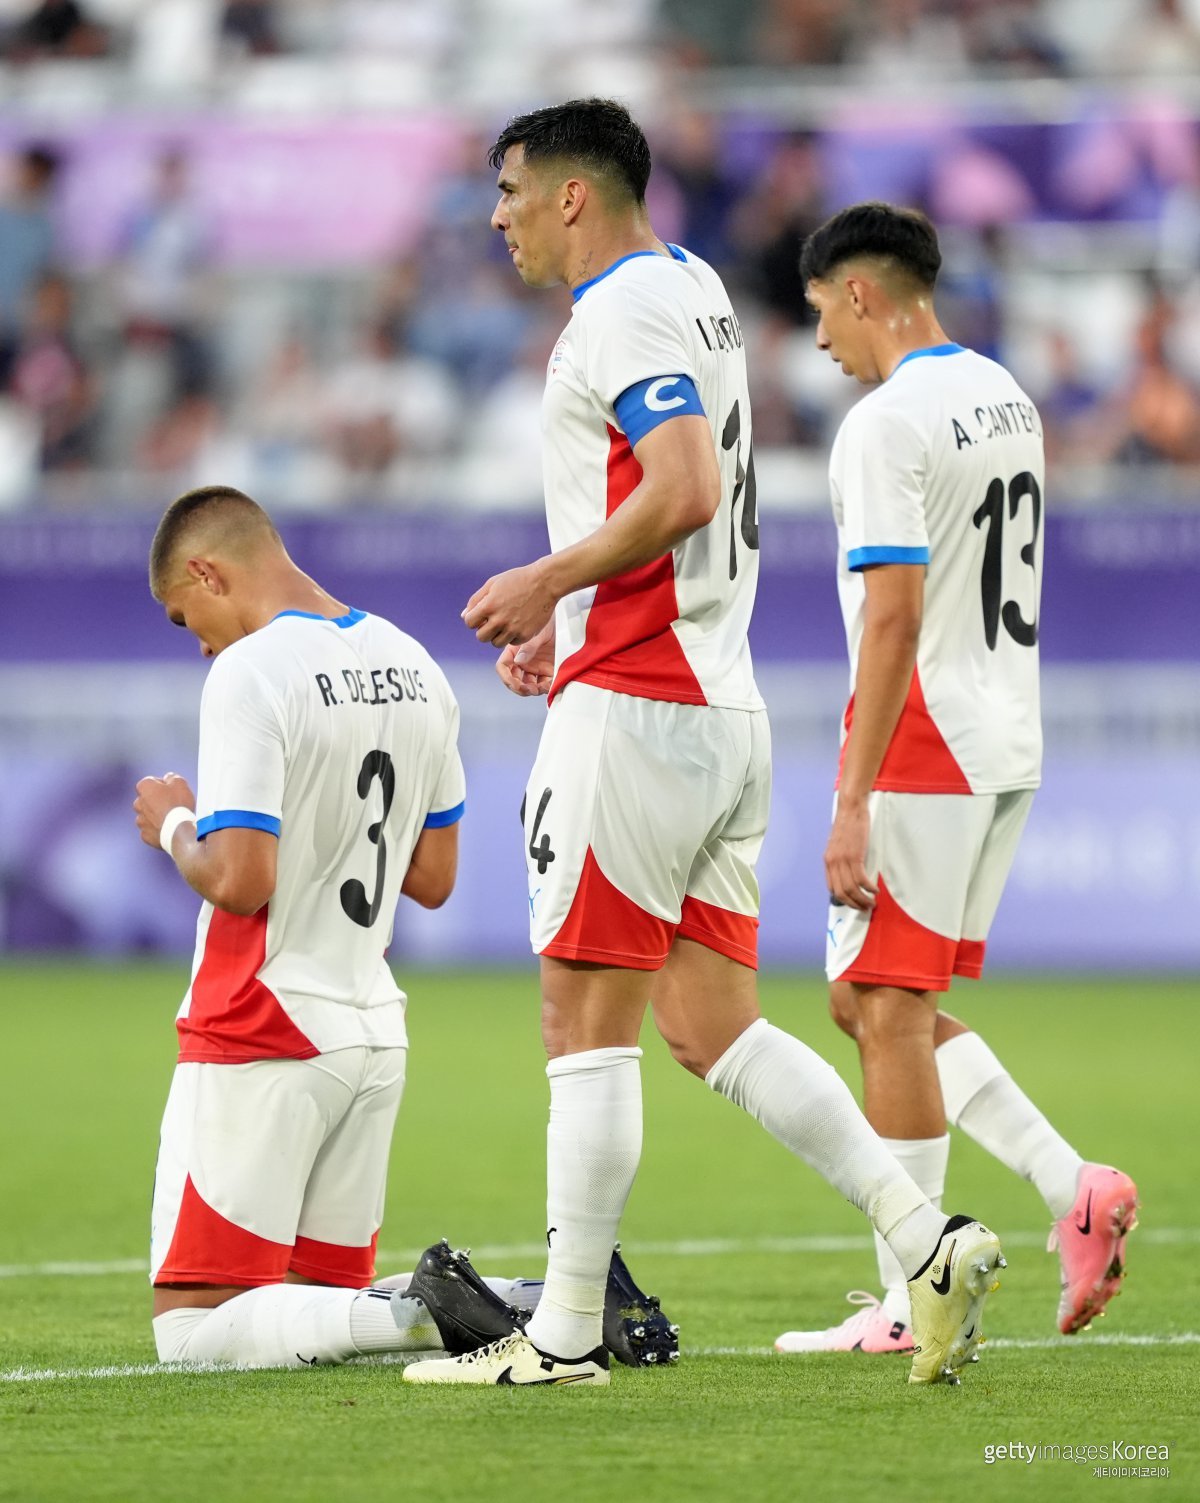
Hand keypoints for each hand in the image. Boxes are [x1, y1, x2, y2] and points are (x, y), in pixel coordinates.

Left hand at [134, 772, 195, 849]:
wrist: (179, 830)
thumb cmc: (179, 805)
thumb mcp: (180, 783)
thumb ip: (172, 777)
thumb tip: (168, 777)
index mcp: (144, 787)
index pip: (151, 781)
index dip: (162, 784)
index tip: (172, 790)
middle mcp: (138, 803)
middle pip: (147, 799)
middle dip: (156, 800)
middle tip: (172, 804)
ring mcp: (140, 820)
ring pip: (147, 815)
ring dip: (156, 815)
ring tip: (171, 818)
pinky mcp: (145, 835)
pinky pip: (150, 829)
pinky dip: (157, 828)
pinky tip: (168, 828)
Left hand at [462, 560, 556, 648]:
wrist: (545, 582)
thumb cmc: (519, 580)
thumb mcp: (493, 583)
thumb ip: (476, 600)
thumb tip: (465, 615)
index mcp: (489, 606)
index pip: (469, 623)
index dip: (473, 619)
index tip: (481, 615)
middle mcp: (500, 620)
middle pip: (481, 637)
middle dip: (484, 629)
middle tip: (493, 621)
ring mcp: (513, 629)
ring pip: (496, 643)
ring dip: (497, 635)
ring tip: (505, 623)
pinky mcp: (525, 635)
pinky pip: (512, 643)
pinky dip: (512, 636)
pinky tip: (517, 625)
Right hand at [496, 617, 555, 696]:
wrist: (565, 621)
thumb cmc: (546, 622)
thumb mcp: (537, 633)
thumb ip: (528, 647)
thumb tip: (518, 662)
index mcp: (514, 651)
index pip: (503, 668)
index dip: (506, 678)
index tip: (514, 685)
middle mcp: (522, 661)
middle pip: (515, 680)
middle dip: (520, 688)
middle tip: (530, 690)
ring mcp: (534, 667)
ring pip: (529, 685)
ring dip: (533, 690)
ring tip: (541, 688)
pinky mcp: (547, 671)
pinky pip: (544, 684)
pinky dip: (546, 688)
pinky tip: (550, 685)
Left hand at [824, 796, 876, 910]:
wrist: (850, 808)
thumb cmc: (848, 824)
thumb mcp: (839, 845)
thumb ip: (840, 859)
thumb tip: (848, 873)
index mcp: (828, 861)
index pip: (832, 888)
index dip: (843, 900)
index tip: (854, 903)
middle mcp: (832, 862)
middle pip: (841, 893)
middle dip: (854, 904)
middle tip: (866, 908)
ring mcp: (842, 860)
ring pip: (851, 889)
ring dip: (863, 900)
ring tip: (872, 903)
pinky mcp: (854, 855)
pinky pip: (861, 879)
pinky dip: (869, 888)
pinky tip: (875, 890)